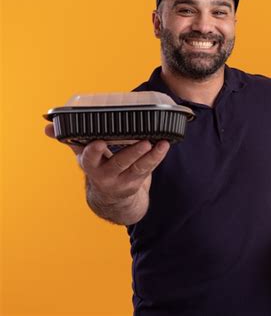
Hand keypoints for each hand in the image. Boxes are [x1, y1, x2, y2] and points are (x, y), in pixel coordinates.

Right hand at [44, 123, 169, 204]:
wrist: (111, 199)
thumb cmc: (98, 167)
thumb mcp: (83, 156)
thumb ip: (72, 139)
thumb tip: (48, 127)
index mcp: (90, 165)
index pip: (89, 159)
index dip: (93, 151)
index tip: (98, 142)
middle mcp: (106, 175)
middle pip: (119, 163)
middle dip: (131, 153)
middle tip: (143, 142)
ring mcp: (123, 180)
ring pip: (138, 167)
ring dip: (150, 155)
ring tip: (160, 143)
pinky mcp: (138, 181)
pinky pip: (149, 169)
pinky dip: (158, 157)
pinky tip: (165, 146)